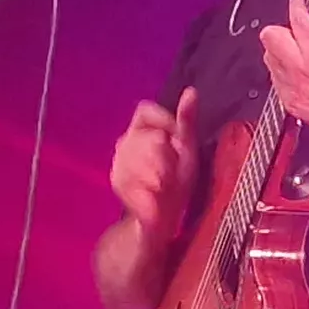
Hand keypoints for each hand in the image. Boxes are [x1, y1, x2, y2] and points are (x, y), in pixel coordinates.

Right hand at [108, 90, 201, 240]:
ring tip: (164, 187)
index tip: (177, 141)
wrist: (162, 218)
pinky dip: (147, 192)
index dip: (163, 122)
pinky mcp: (117, 181)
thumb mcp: (187, 150)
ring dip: (157, 176)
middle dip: (165, 159)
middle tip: (172, 175)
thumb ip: (186, 121)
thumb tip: (191, 91)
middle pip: (147, 138)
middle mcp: (127, 140)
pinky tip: (155, 198)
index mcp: (144, 128)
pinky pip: (130, 180)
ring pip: (137, 159)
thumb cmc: (177, 181)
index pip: (145, 111)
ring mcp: (119, 161)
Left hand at [259, 0, 308, 146]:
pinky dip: (283, 70)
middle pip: (270, 37)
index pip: (296, 20)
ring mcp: (293, 91)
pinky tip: (302, 71)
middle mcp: (302, 74)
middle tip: (298, 28)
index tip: (298, 2)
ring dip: (281, 49)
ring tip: (302, 51)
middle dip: (282, 27)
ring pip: (268, 58)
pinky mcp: (291, 105)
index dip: (296, 5)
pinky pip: (274, 80)